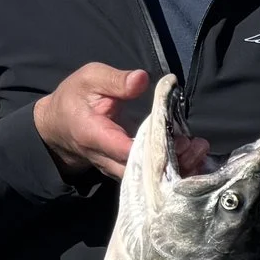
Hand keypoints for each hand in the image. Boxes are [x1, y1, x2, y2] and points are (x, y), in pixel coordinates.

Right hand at [34, 64, 207, 180]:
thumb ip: (115, 80)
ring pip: (150, 180)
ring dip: (178, 168)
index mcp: (95, 136)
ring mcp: (117, 170)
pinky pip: (152, 179)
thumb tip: (142, 79)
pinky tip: (195, 158)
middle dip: (173, 162)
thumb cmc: (75, 99)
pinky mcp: (128, 172)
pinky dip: (174, 170)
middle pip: (143, 173)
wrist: (59, 126)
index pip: (126, 151)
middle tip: (196, 144)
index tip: (178, 138)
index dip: (155, 149)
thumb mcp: (89, 79)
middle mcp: (107, 160)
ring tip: (200, 149)